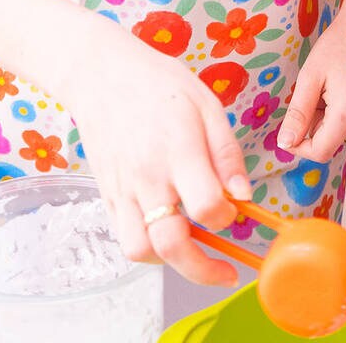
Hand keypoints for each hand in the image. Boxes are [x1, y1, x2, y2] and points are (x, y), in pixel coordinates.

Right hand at [63, 20, 251, 285]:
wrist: (101, 75)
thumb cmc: (160, 84)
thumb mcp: (207, 104)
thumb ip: (226, 153)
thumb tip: (244, 195)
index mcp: (177, 148)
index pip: (205, 205)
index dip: (226, 217)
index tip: (234, 210)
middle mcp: (146, 175)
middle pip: (171, 243)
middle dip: (203, 269)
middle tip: (225, 270)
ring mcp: (122, 188)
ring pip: (142, 250)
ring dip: (170, 260)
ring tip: (192, 248)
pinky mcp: (106, 195)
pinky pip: (124, 238)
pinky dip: (147, 247)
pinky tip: (167, 231)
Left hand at [275, 0, 345, 161]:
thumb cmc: (339, 44)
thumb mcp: (310, 76)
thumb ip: (297, 114)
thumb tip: (286, 143)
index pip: (320, 152)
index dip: (299, 146)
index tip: (289, 130)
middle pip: (332, 141)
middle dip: (316, 124)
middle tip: (315, 92)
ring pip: (343, 132)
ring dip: (330, 118)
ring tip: (332, 86)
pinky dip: (345, 113)